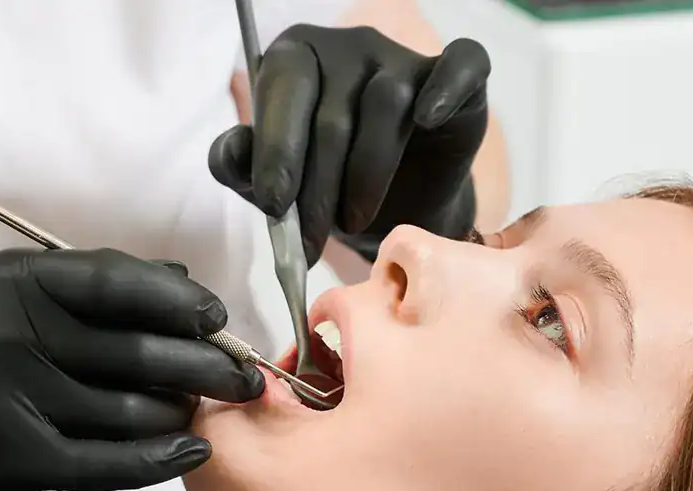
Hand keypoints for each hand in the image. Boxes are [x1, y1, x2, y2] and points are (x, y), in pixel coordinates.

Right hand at [0, 249, 264, 490]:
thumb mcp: (25, 296)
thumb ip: (102, 285)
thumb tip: (187, 283)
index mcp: (17, 281)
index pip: (117, 282)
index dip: (180, 301)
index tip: (217, 319)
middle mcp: (7, 333)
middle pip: (134, 352)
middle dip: (203, 366)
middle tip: (242, 376)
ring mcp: (5, 398)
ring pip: (126, 411)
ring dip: (179, 415)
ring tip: (201, 411)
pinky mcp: (10, 457)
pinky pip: (105, 463)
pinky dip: (158, 460)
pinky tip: (190, 452)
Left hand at [209, 26, 490, 262]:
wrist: (395, 213)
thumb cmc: (326, 188)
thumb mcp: (274, 187)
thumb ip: (242, 166)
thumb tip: (231, 151)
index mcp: (296, 58)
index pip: (284, 88)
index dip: (277, 148)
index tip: (273, 204)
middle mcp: (349, 46)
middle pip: (332, 110)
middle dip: (316, 187)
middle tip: (309, 243)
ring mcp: (403, 57)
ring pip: (385, 105)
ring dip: (366, 176)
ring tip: (353, 223)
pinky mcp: (459, 78)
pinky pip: (461, 64)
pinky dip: (446, 88)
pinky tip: (427, 118)